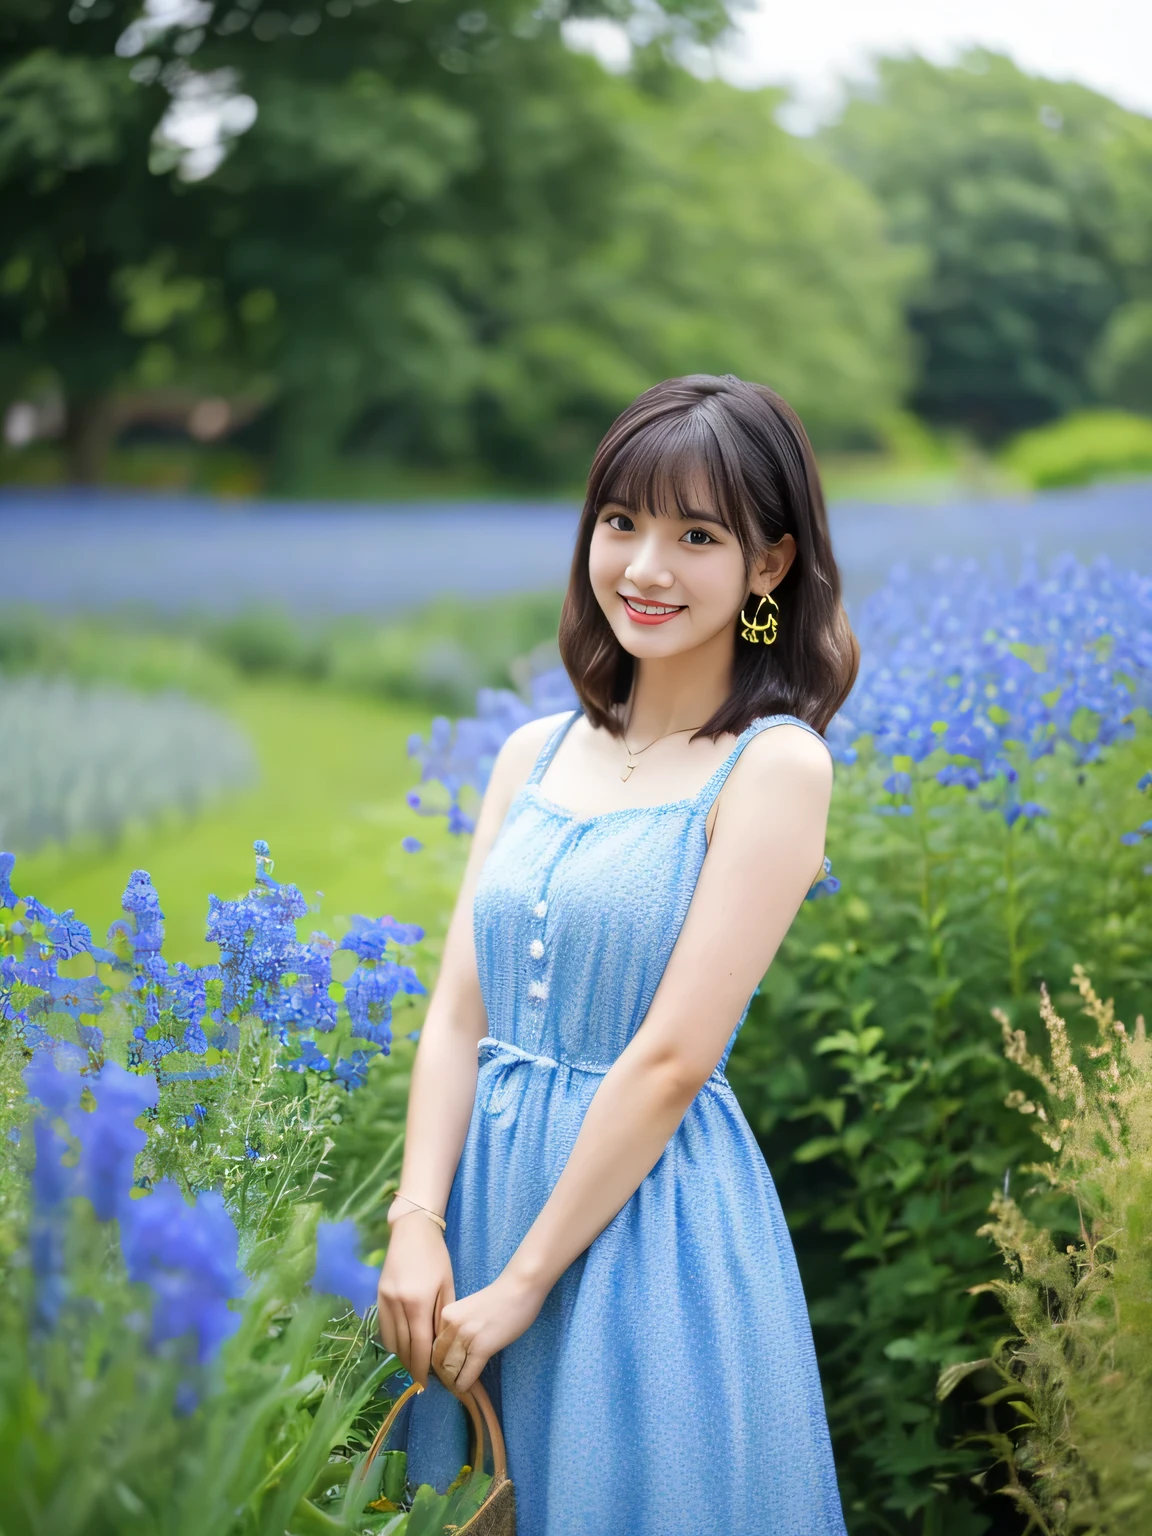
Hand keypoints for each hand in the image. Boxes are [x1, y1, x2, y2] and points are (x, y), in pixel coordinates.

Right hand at [378, 1213, 454, 1387]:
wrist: (411, 1231)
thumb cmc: (435, 1256)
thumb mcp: (446, 1284)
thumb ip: (443, 1316)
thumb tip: (441, 1345)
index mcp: (417, 1302)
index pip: (419, 1346)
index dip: (422, 1368)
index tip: (426, 1384)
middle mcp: (397, 1304)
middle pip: (402, 1347)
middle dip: (411, 1366)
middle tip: (422, 1378)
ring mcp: (384, 1300)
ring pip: (389, 1340)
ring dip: (401, 1356)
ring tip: (414, 1363)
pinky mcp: (377, 1296)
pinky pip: (382, 1327)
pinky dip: (392, 1340)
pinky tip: (402, 1344)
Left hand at [431, 1269, 545, 1394]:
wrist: (520, 1287)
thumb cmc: (499, 1296)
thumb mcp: (468, 1309)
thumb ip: (457, 1326)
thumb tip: (451, 1349)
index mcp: (446, 1313)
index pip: (433, 1344)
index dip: (435, 1360)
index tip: (439, 1370)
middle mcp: (451, 1324)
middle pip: (439, 1357)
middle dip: (442, 1372)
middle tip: (447, 1382)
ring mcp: (466, 1336)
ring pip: (452, 1367)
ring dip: (453, 1380)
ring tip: (455, 1386)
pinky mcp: (482, 1347)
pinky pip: (468, 1372)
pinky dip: (465, 1382)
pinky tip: (464, 1388)